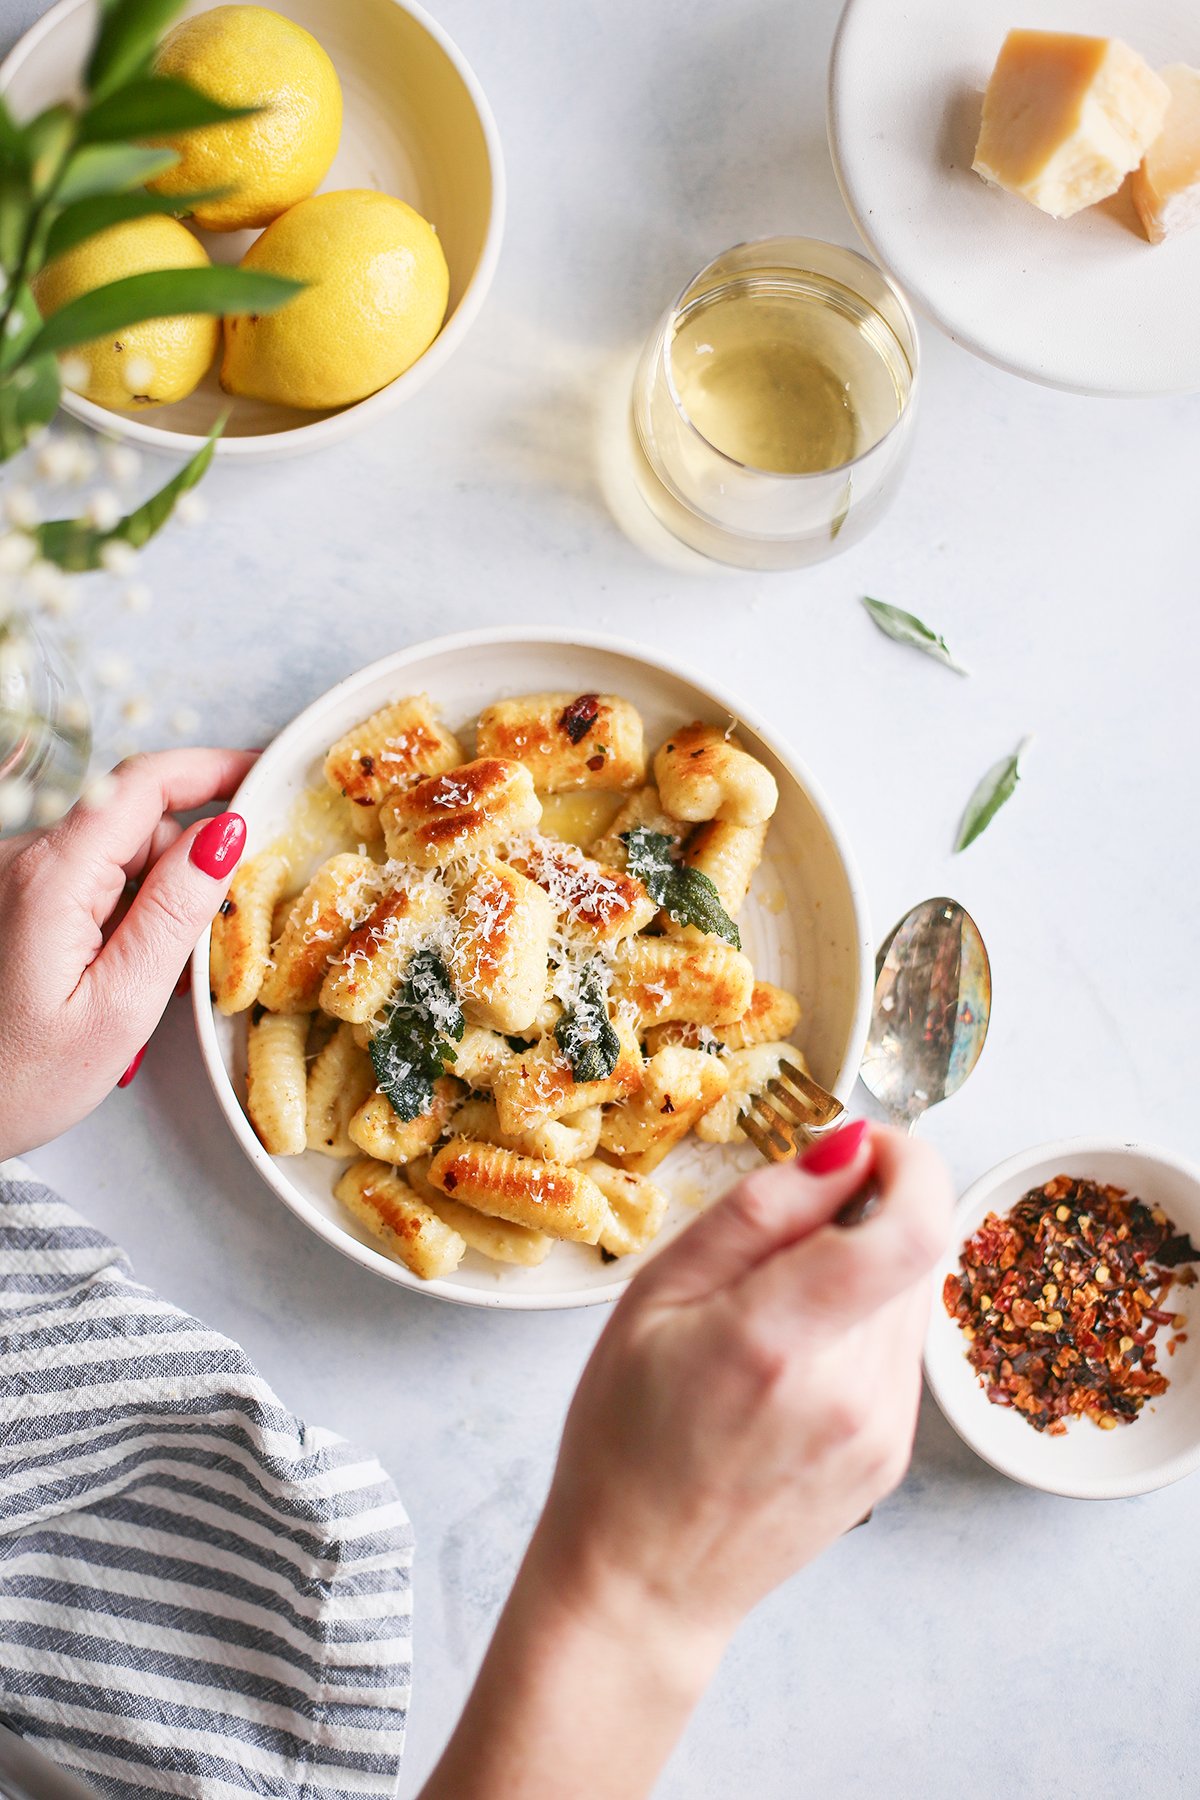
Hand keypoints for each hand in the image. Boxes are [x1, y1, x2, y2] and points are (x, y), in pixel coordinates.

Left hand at [0, 748, 253, 1161]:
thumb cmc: (17, 1081)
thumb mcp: (120, 1006)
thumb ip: (174, 913)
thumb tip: (226, 835)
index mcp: (53, 877)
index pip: (144, 783)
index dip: (213, 768)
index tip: (265, 774)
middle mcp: (22, 862)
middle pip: (134, 824)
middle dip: (188, 863)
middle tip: (220, 935)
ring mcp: (10, 880)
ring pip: (111, 857)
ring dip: (152, 899)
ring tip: (159, 980)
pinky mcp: (7, 904)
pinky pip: (83, 885)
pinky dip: (119, 915)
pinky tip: (120, 975)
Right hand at [422, 1122, 952, 1799]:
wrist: (643, 1581)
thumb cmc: (624, 1437)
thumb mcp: (654, 1297)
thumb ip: (756, 1213)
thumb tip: (843, 1147)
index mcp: (779, 1341)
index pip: (910, 1227)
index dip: (910, 1162)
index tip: (868, 1141)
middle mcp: (851, 1392)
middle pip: (915, 1249)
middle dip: (872, 1205)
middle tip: (795, 1215)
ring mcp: (882, 1431)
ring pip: (911, 1296)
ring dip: (867, 1265)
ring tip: (778, 1298)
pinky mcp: (894, 1454)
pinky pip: (899, 1350)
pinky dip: (861, 1322)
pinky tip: (793, 1354)